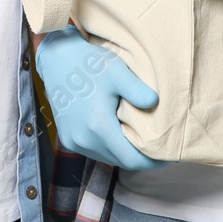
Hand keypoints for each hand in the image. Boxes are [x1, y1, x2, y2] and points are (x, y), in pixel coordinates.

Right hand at [35, 26, 170, 170]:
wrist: (56, 59)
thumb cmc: (88, 62)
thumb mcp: (116, 72)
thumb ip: (136, 90)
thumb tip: (155, 103)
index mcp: (98, 127)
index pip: (131, 160)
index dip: (151, 162)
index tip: (165, 155)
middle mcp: (84, 140)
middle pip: (120, 161)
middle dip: (139, 157)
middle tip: (157, 147)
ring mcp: (73, 141)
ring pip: (107, 158)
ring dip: (123, 153)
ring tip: (138, 140)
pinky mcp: (67, 138)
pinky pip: (94, 151)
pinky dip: (108, 148)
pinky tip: (117, 133)